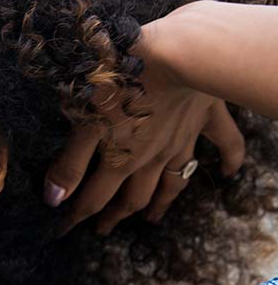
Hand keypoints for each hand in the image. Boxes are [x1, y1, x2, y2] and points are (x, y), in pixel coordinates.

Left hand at [44, 8, 246, 235]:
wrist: (177, 52)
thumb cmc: (120, 81)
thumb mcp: (84, 121)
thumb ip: (71, 164)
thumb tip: (54, 200)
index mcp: (121, 158)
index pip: (94, 198)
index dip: (76, 216)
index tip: (63, 232)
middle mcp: (153, 156)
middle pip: (133, 196)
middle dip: (115, 215)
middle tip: (103, 229)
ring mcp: (183, 138)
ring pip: (174, 180)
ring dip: (162, 202)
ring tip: (151, 219)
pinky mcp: (207, 115)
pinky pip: (225, 142)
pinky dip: (230, 158)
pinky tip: (231, 171)